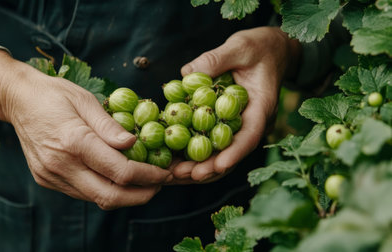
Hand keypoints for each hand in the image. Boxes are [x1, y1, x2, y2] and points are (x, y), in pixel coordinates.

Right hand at [0, 50, 171, 208]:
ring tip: (142, 181)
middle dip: (140, 195)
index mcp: (74, 141)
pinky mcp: (46, 179)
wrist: (18, 100)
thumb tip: (134, 142)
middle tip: (158, 185)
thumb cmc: (55, 94)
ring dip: (123, 195)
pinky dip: (104, 189)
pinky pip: (82, 193)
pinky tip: (116, 177)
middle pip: (109, 196)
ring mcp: (51, 175)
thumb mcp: (86, 101)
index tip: (164, 173)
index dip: (148, 175)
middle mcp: (61, 164)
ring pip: (95, 198)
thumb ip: (109, 126)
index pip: (120, 171)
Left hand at [169, 27, 300, 183]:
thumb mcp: (240, 46)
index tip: (218, 167)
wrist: (271, 51)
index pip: (250, 135)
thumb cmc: (259, 47)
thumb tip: (186, 73)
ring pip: (221, 152)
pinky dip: (195, 150)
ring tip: (174, 174)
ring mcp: (240, 125)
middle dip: (209, 168)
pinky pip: (213, 140)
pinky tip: (174, 157)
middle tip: (184, 175)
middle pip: (232, 152)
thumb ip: (216, 59)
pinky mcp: (227, 122)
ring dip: (200, 165)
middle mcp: (252, 122)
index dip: (234, 153)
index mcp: (261, 106)